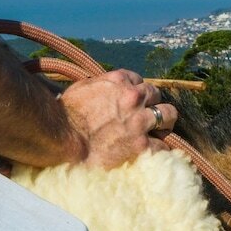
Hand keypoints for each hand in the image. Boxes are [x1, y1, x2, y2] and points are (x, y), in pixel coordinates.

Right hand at [59, 69, 177, 167]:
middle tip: (149, 114)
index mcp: (118, 81)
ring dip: (165, 122)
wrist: (61, 139)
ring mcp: (139, 121)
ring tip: (162, 130)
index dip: (136, 91)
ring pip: (168, 115)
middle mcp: (133, 97)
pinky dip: (160, 147)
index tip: (134, 101)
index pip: (138, 80)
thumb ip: (100, 86)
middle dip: (152, 103)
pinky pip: (163, 144)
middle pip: (156, 95)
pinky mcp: (141, 145)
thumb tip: (104, 90)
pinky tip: (156, 150)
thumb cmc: (64, 115)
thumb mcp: (82, 88)